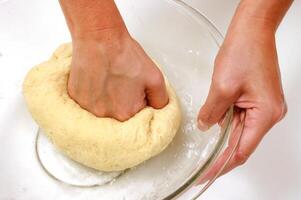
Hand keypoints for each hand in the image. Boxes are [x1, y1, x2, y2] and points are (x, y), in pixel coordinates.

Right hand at [68, 30, 167, 120]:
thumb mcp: (156, 78)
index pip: (138, 118)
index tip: (135, 89)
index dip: (140, 102)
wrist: (100, 39)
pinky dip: (95, 95)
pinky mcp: (76, 99)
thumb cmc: (125, 55)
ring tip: (109, 79)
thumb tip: (158, 111)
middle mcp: (105, 116)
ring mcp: (87, 108)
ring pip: (104, 110)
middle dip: (124, 102)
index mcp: (126, 113)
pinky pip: (89, 103)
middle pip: (120, 116)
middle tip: (122, 82)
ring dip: (108, 100)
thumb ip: (161, 101)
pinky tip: (97, 80)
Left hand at [197, 26, 286, 178]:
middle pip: (241, 142)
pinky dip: (224, 118)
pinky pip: (238, 116)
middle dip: (221, 151)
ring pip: (238, 128)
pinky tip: (214, 116)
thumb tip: (205, 127)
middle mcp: (268, 113)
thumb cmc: (244, 52)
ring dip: (222, 130)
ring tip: (208, 127)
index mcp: (265, 114)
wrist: (251, 31)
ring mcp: (262, 106)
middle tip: (203, 165)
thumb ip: (211, 112)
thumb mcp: (222, 88)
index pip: (241, 150)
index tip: (208, 174)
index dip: (223, 165)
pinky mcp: (254, 98)